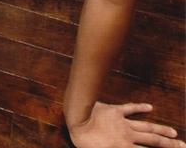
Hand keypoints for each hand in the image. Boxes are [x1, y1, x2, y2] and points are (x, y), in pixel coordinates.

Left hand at [68, 102, 184, 147]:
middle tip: (183, 145)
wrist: (76, 118)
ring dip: (160, 129)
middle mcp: (128, 135)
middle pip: (153, 140)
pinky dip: (140, 107)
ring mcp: (122, 122)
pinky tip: (150, 107)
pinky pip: (129, 108)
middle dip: (169, 144)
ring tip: (174, 132)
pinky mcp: (114, 110)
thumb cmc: (85, 141)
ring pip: (146, 126)